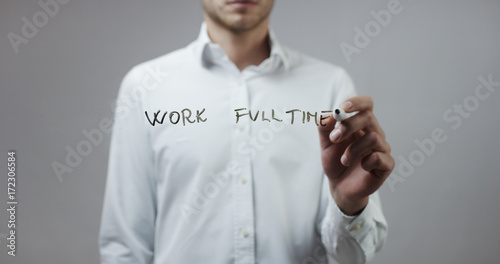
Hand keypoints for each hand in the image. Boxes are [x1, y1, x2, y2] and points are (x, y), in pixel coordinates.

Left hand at [318, 96, 393, 214]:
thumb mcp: (325, 144)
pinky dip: (365, 162)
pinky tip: (360, 167)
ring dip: (353, 149)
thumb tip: (328, 115)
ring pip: (373, 138)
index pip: (366, 104)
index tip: (341, 109)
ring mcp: (382, 148)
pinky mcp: (386, 165)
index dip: (356, 102)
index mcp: (361, 124)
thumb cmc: (335, 162)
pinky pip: (379, 157)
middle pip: (368, 118)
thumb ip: (324, 128)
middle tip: (334, 138)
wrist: (339, 186)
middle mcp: (374, 132)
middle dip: (349, 126)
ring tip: (344, 160)